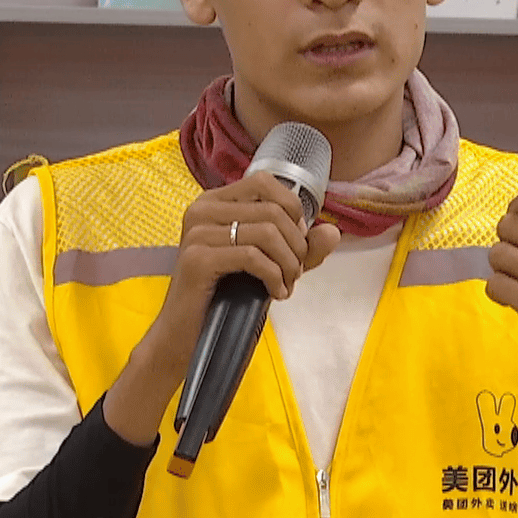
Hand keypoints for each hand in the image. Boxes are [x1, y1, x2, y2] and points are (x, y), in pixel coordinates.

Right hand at [105, 173, 340, 445]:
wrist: (185, 336)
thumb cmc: (225, 297)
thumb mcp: (269, 264)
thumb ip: (302, 247)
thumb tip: (332, 232)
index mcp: (214, 201)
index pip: (265, 181)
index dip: (292, 208)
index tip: (298, 241)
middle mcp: (202, 209)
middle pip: (272, 209)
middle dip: (296, 244)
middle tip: (295, 272)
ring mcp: (197, 233)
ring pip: (267, 232)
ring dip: (288, 263)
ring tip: (287, 284)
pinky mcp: (197, 259)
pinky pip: (253, 257)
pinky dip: (274, 276)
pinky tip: (275, 293)